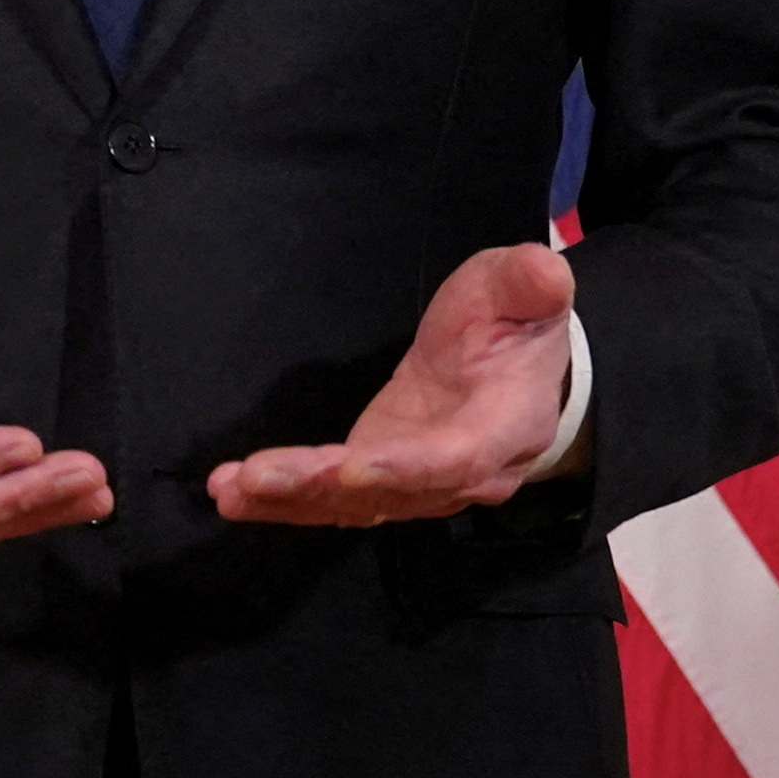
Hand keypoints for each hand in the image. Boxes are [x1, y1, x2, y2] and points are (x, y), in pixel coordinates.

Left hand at [208, 240, 576, 527]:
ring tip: (231, 489)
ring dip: (290, 501)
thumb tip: (547, 273)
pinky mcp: (380, 483)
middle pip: (393, 490)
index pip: (457, 456)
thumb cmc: (514, 323)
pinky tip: (231, 495)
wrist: (516, 370)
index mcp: (504, 424)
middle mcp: (463, 472)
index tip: (352, 467)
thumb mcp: (524, 289)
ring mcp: (419, 486)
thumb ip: (530, 284)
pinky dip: (281, 504)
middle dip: (323, 485)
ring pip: (355, 504)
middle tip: (260, 477)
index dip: (407, 466)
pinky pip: (332, 502)